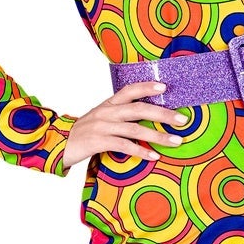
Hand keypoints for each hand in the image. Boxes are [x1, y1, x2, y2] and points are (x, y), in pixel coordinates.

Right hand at [62, 82, 193, 168]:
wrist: (60, 143)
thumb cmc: (86, 131)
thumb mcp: (102, 117)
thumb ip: (121, 114)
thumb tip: (148, 116)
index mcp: (109, 103)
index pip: (130, 90)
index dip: (147, 87)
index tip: (166, 88)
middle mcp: (107, 112)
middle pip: (139, 109)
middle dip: (163, 114)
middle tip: (183, 120)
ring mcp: (102, 127)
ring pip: (135, 129)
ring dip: (158, 136)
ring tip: (176, 141)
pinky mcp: (98, 142)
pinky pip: (124, 146)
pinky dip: (141, 152)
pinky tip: (154, 156)